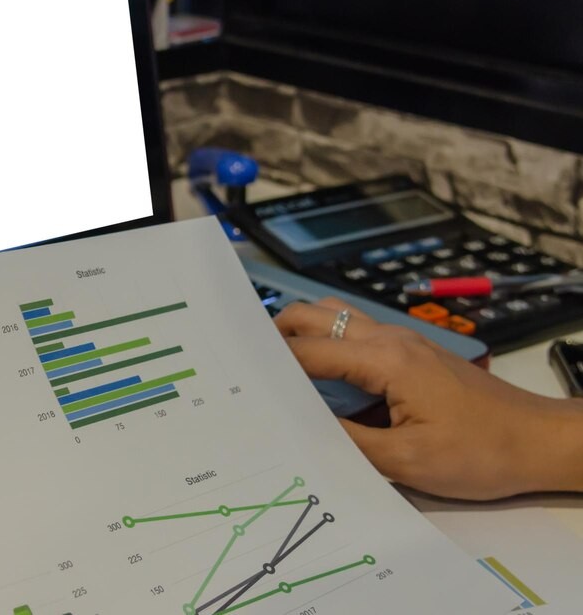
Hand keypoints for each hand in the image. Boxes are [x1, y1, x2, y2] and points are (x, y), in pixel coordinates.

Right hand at [275, 298, 582, 500]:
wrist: (539, 440)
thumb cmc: (481, 451)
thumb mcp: (407, 461)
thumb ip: (348, 442)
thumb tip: (300, 429)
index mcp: (385, 359)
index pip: (308, 351)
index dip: (268, 361)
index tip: (236, 372)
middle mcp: (391, 339)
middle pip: (317, 314)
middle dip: (277, 332)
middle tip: (248, 363)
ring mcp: (404, 342)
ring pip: (337, 316)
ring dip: (305, 332)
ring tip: (277, 366)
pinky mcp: (414, 354)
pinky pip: (357, 335)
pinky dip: (329, 343)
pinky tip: (321, 377)